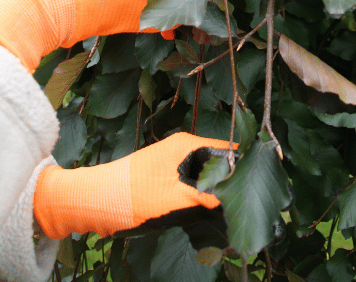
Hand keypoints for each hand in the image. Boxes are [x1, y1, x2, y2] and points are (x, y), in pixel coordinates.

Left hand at [33, 133, 233, 238]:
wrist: (95, 199)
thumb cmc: (133, 194)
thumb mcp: (175, 199)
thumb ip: (206, 199)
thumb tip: (232, 202)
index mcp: (186, 144)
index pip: (226, 148)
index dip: (243, 163)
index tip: (260, 180)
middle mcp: (181, 149)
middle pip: (217, 161)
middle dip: (231, 178)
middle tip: (249, 199)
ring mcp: (172, 162)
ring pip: (205, 173)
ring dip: (216, 188)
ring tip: (235, 206)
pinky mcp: (165, 176)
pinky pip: (192, 182)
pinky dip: (202, 193)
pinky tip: (212, 209)